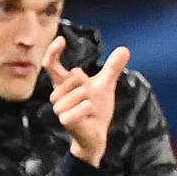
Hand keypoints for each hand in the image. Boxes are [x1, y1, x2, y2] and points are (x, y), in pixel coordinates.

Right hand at [42, 36, 130, 166]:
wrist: (96, 136)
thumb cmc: (96, 110)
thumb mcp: (105, 86)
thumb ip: (112, 68)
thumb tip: (124, 49)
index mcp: (63, 84)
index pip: (51, 64)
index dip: (53, 51)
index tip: (62, 40)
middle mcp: (57, 94)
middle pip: (75, 76)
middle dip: (90, 86)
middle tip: (91, 99)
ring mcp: (59, 108)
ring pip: (82, 91)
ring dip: (92, 100)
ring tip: (90, 109)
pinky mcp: (65, 119)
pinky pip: (85, 106)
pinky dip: (92, 109)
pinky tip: (90, 116)